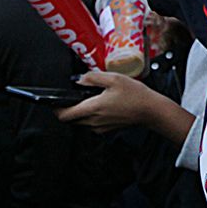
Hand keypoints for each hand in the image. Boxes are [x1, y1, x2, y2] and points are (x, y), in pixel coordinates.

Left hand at [55, 70, 169, 133]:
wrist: (151, 110)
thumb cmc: (135, 95)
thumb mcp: (114, 78)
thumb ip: (92, 77)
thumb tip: (79, 79)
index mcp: (93, 108)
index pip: (65, 115)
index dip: (56, 109)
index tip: (55, 102)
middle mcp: (94, 121)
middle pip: (71, 119)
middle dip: (69, 108)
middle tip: (75, 96)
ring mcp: (100, 127)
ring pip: (81, 121)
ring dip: (81, 111)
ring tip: (92, 98)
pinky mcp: (107, 129)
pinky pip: (92, 123)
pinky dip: (92, 115)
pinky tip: (103, 104)